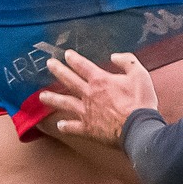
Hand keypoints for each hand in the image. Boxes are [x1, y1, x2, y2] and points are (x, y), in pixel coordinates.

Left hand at [37, 48, 158, 145]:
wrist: (139, 128)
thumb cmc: (140, 102)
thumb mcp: (140, 74)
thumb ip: (127, 61)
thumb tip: (115, 56)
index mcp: (100, 80)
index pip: (83, 66)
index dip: (74, 59)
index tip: (66, 54)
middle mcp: (89, 94)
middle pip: (69, 80)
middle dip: (58, 70)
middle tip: (49, 64)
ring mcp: (86, 112)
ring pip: (64, 103)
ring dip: (53, 98)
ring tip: (42, 96)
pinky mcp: (88, 129)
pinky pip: (73, 127)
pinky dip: (66, 126)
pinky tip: (59, 125)